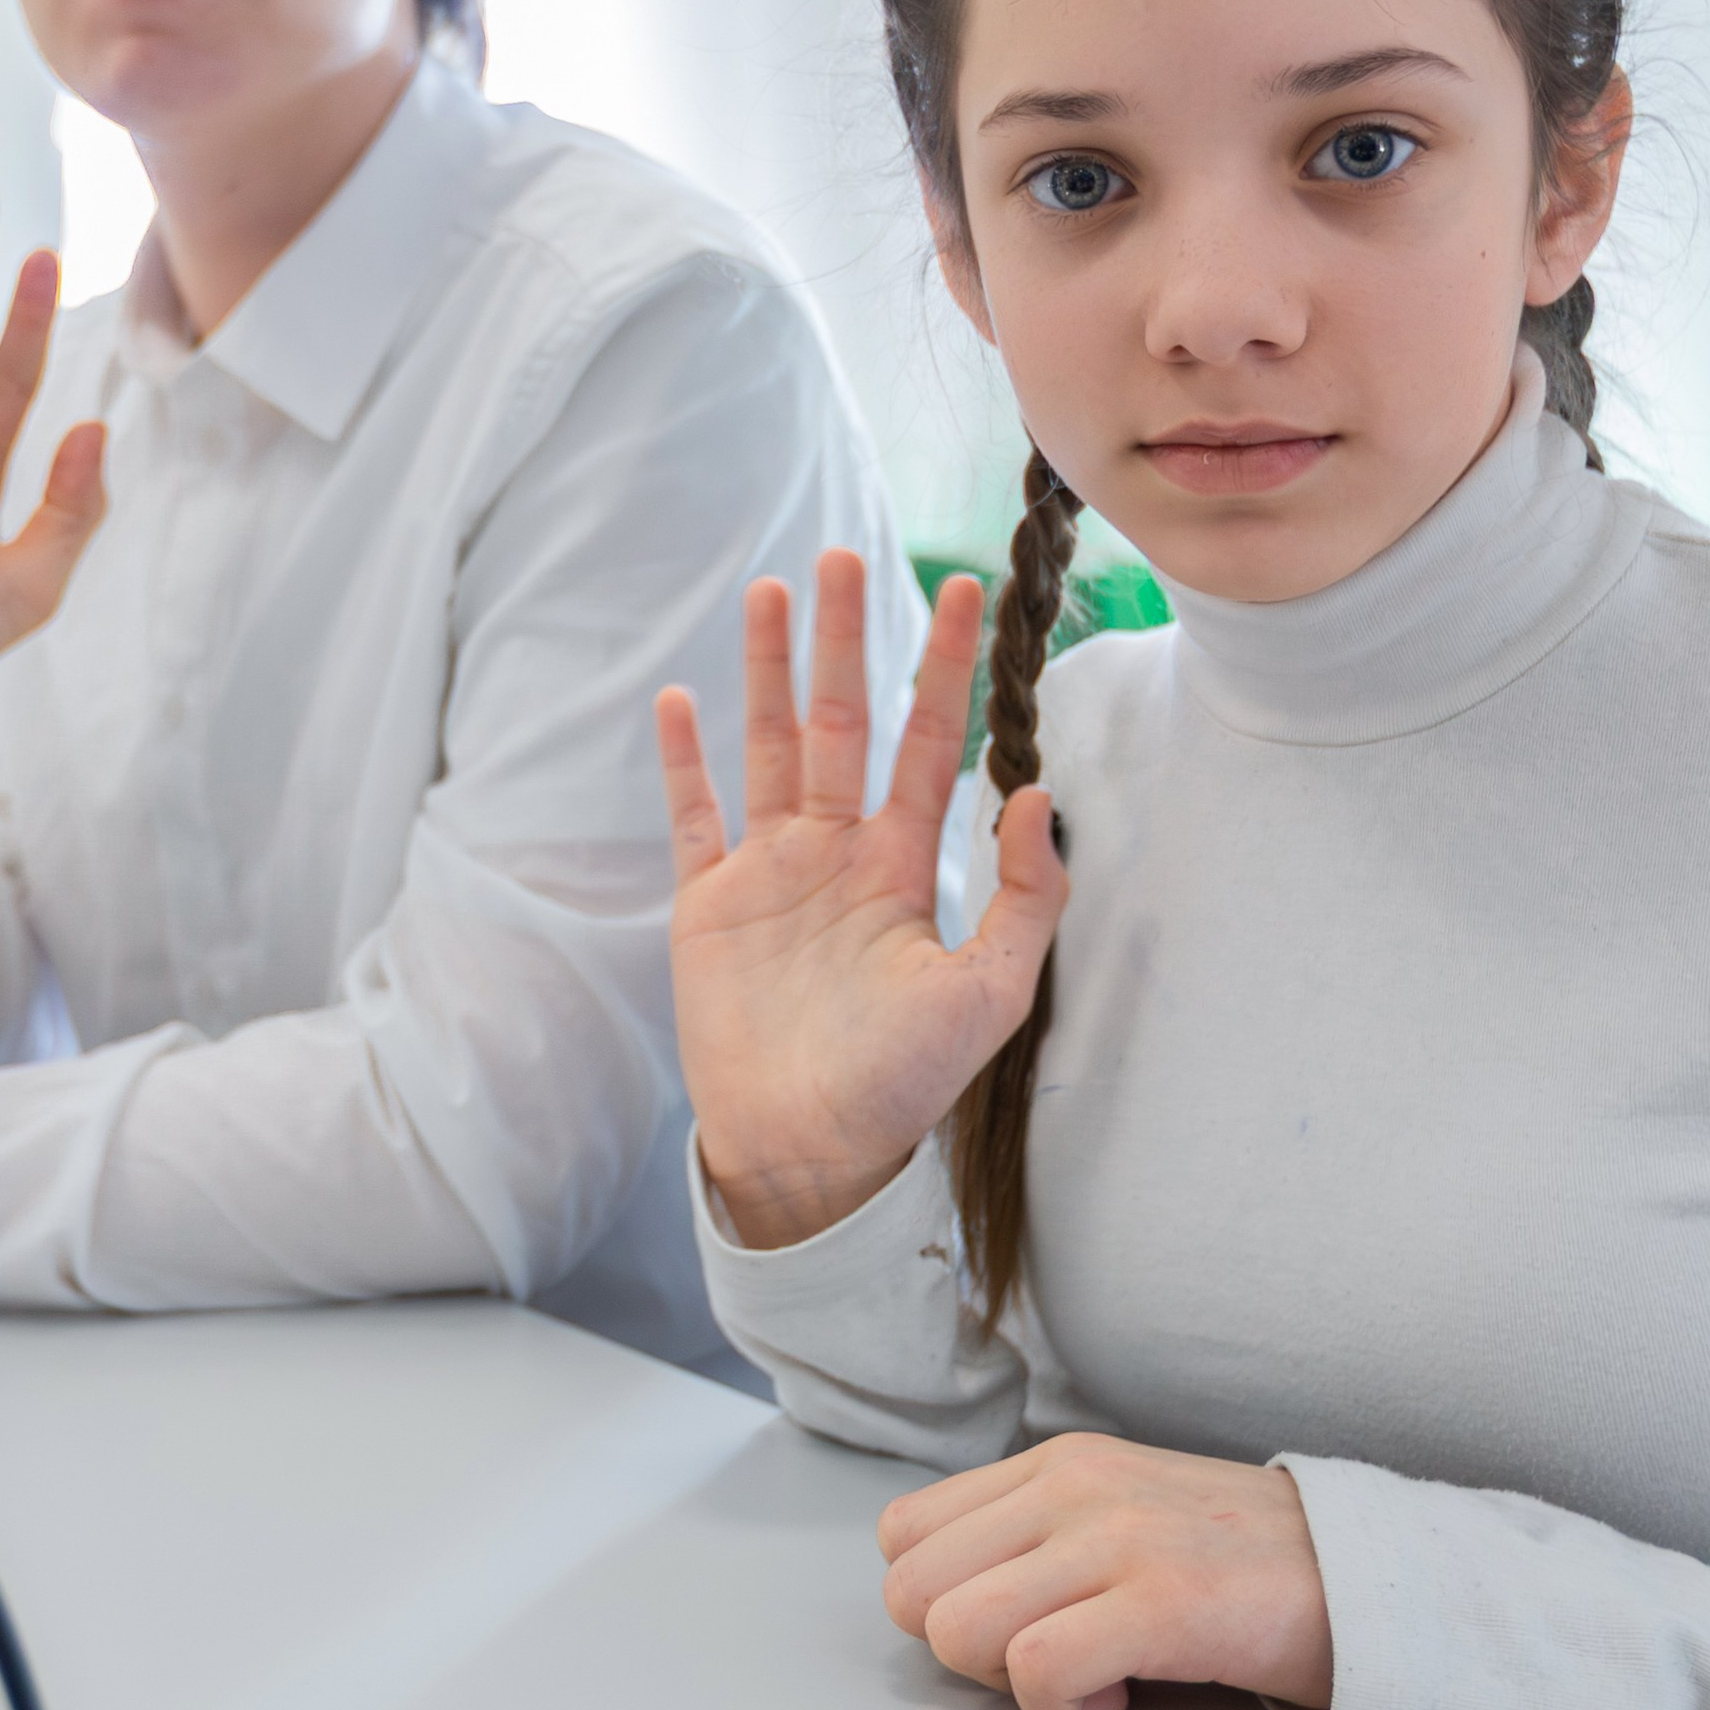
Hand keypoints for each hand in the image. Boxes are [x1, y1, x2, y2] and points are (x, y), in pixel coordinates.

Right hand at [655, 553, 1066, 1248]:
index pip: (929, 741)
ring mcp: (767, 872)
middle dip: (845, 640)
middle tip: (844, 555)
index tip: (966, 590)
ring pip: (767, 746)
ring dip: (767, 671)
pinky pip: (692, 816)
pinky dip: (682, 761)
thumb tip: (1032, 792)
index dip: (946, 668)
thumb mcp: (987, 996)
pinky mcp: (706, 904)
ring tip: (770, 592)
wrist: (808, 1154)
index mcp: (902, 865)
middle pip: (839, 720)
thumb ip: (1022, 898)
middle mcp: (835, 851)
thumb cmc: (902, 1085)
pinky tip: (677, 698)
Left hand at [879, 1433, 1333, 1709]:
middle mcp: (1069, 1486)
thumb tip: (939, 1597)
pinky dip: (1063, 1709)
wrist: (1358, 1572)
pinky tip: (1118, 1694)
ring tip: (1085, 1673)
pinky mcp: (1160, 1601)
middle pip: (914, 1590)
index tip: (1010, 1623)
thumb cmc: (1230, 1560)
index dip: (938, 1601)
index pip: (903, 1533)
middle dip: (964, 1650)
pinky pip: (1037, 1670)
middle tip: (1043, 1656)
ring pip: (958, 1628)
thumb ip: (1030, 1534)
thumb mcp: (1115, 1512)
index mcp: (1052, 1464)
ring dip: (1009, 1682)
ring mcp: (1113, 1539)